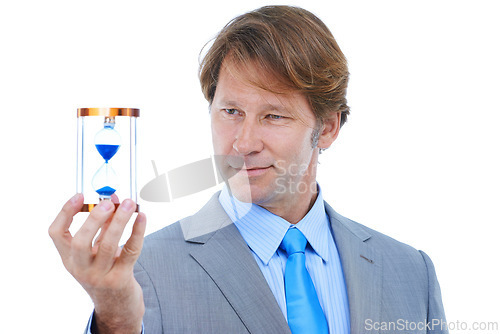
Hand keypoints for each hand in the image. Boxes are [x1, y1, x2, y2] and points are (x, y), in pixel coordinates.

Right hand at [49, 193, 146, 333]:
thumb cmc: (106, 269)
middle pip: (80, 242)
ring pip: (107, 245)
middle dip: (94, 219)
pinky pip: (129, 252)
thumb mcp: (98, 249)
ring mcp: (99, 276)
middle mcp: (80, 268)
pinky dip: (137, 232)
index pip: (57, 234)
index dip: (66, 213)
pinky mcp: (120, 279)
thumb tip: (115, 198)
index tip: (80, 195)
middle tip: (108, 202)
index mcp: (69, 258)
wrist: (116, 304)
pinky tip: (142, 217)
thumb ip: (104, 224)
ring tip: (128, 204)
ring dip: (119, 221)